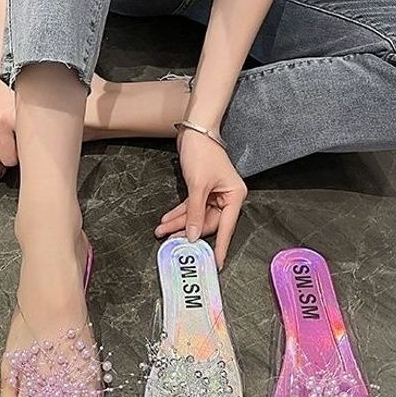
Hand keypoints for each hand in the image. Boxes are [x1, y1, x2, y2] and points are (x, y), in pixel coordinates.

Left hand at [155, 128, 246, 268]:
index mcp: (234, 197)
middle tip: (169, 240)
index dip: (219, 247)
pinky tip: (166, 220)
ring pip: (196, 216)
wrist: (195, 131)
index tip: (216, 264)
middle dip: (187, 230)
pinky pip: (192, 207)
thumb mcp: (198, 186)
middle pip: (207, 223)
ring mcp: (214, 195)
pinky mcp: (203, 190)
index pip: (226, 228)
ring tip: (161, 230)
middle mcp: (227, 198)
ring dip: (179, 222)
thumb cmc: (203, 154)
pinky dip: (180, 213)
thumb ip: (195, 212)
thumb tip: (193, 235)